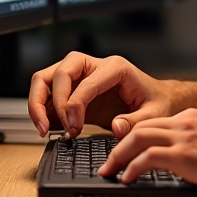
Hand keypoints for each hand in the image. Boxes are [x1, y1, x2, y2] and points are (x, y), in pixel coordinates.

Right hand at [27, 51, 184, 137]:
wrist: (158, 100)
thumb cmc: (157, 102)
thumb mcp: (154, 115)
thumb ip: (137, 122)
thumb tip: (117, 127)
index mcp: (115, 68)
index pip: (84, 82)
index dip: (74, 105)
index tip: (74, 129)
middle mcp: (95, 67)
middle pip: (60, 72)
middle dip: (51, 101)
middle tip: (52, 128)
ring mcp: (83, 77)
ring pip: (47, 78)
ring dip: (38, 102)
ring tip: (43, 129)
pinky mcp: (76, 91)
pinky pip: (49, 94)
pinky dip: (43, 110)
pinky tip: (49, 129)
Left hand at [98, 108, 196, 196]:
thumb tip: (182, 168)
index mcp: (193, 118)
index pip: (153, 124)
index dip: (133, 139)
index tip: (122, 154)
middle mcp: (186, 121)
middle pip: (139, 127)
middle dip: (117, 146)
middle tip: (106, 164)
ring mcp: (186, 136)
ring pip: (137, 138)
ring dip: (117, 156)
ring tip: (108, 172)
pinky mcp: (186, 155)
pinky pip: (147, 157)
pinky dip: (131, 167)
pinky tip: (126, 178)